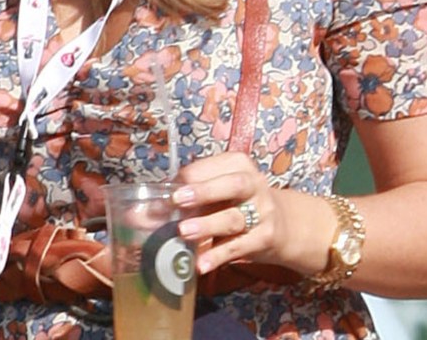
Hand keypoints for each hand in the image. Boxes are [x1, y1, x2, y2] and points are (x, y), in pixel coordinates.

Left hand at [174, 152, 334, 275]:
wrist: (285, 223)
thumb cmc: (239, 202)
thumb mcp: (218, 192)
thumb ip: (186, 199)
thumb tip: (140, 214)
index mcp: (237, 164)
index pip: (208, 167)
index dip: (185, 180)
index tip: (165, 194)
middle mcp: (253, 183)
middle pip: (231, 185)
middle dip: (203, 192)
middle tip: (177, 201)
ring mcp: (263, 211)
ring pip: (234, 218)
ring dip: (207, 225)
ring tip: (183, 233)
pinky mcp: (266, 237)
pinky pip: (240, 246)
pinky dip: (219, 255)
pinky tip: (201, 263)